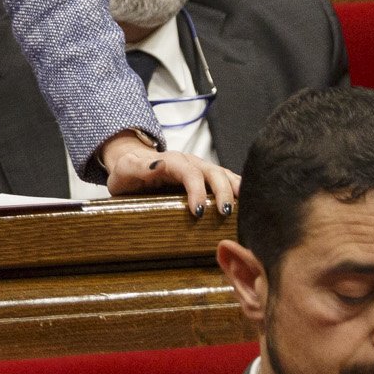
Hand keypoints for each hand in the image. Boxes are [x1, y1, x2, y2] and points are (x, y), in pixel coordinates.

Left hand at [101, 132, 238, 217]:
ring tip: (245, 208)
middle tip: (224, 213)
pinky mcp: (205, 176)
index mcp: (170, 161)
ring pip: (224, 174)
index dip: (197, 190)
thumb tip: (157, 165)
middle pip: (212, 172)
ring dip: (235, 189)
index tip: (199, 212)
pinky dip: (239, 188)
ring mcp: (200, 168)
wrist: (131, 165)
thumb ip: (139, 168)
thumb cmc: (127, 173)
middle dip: (222, 191)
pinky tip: (248, 202)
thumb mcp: (126, 170)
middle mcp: (189, 162)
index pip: (189, 172)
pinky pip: (226, 179)